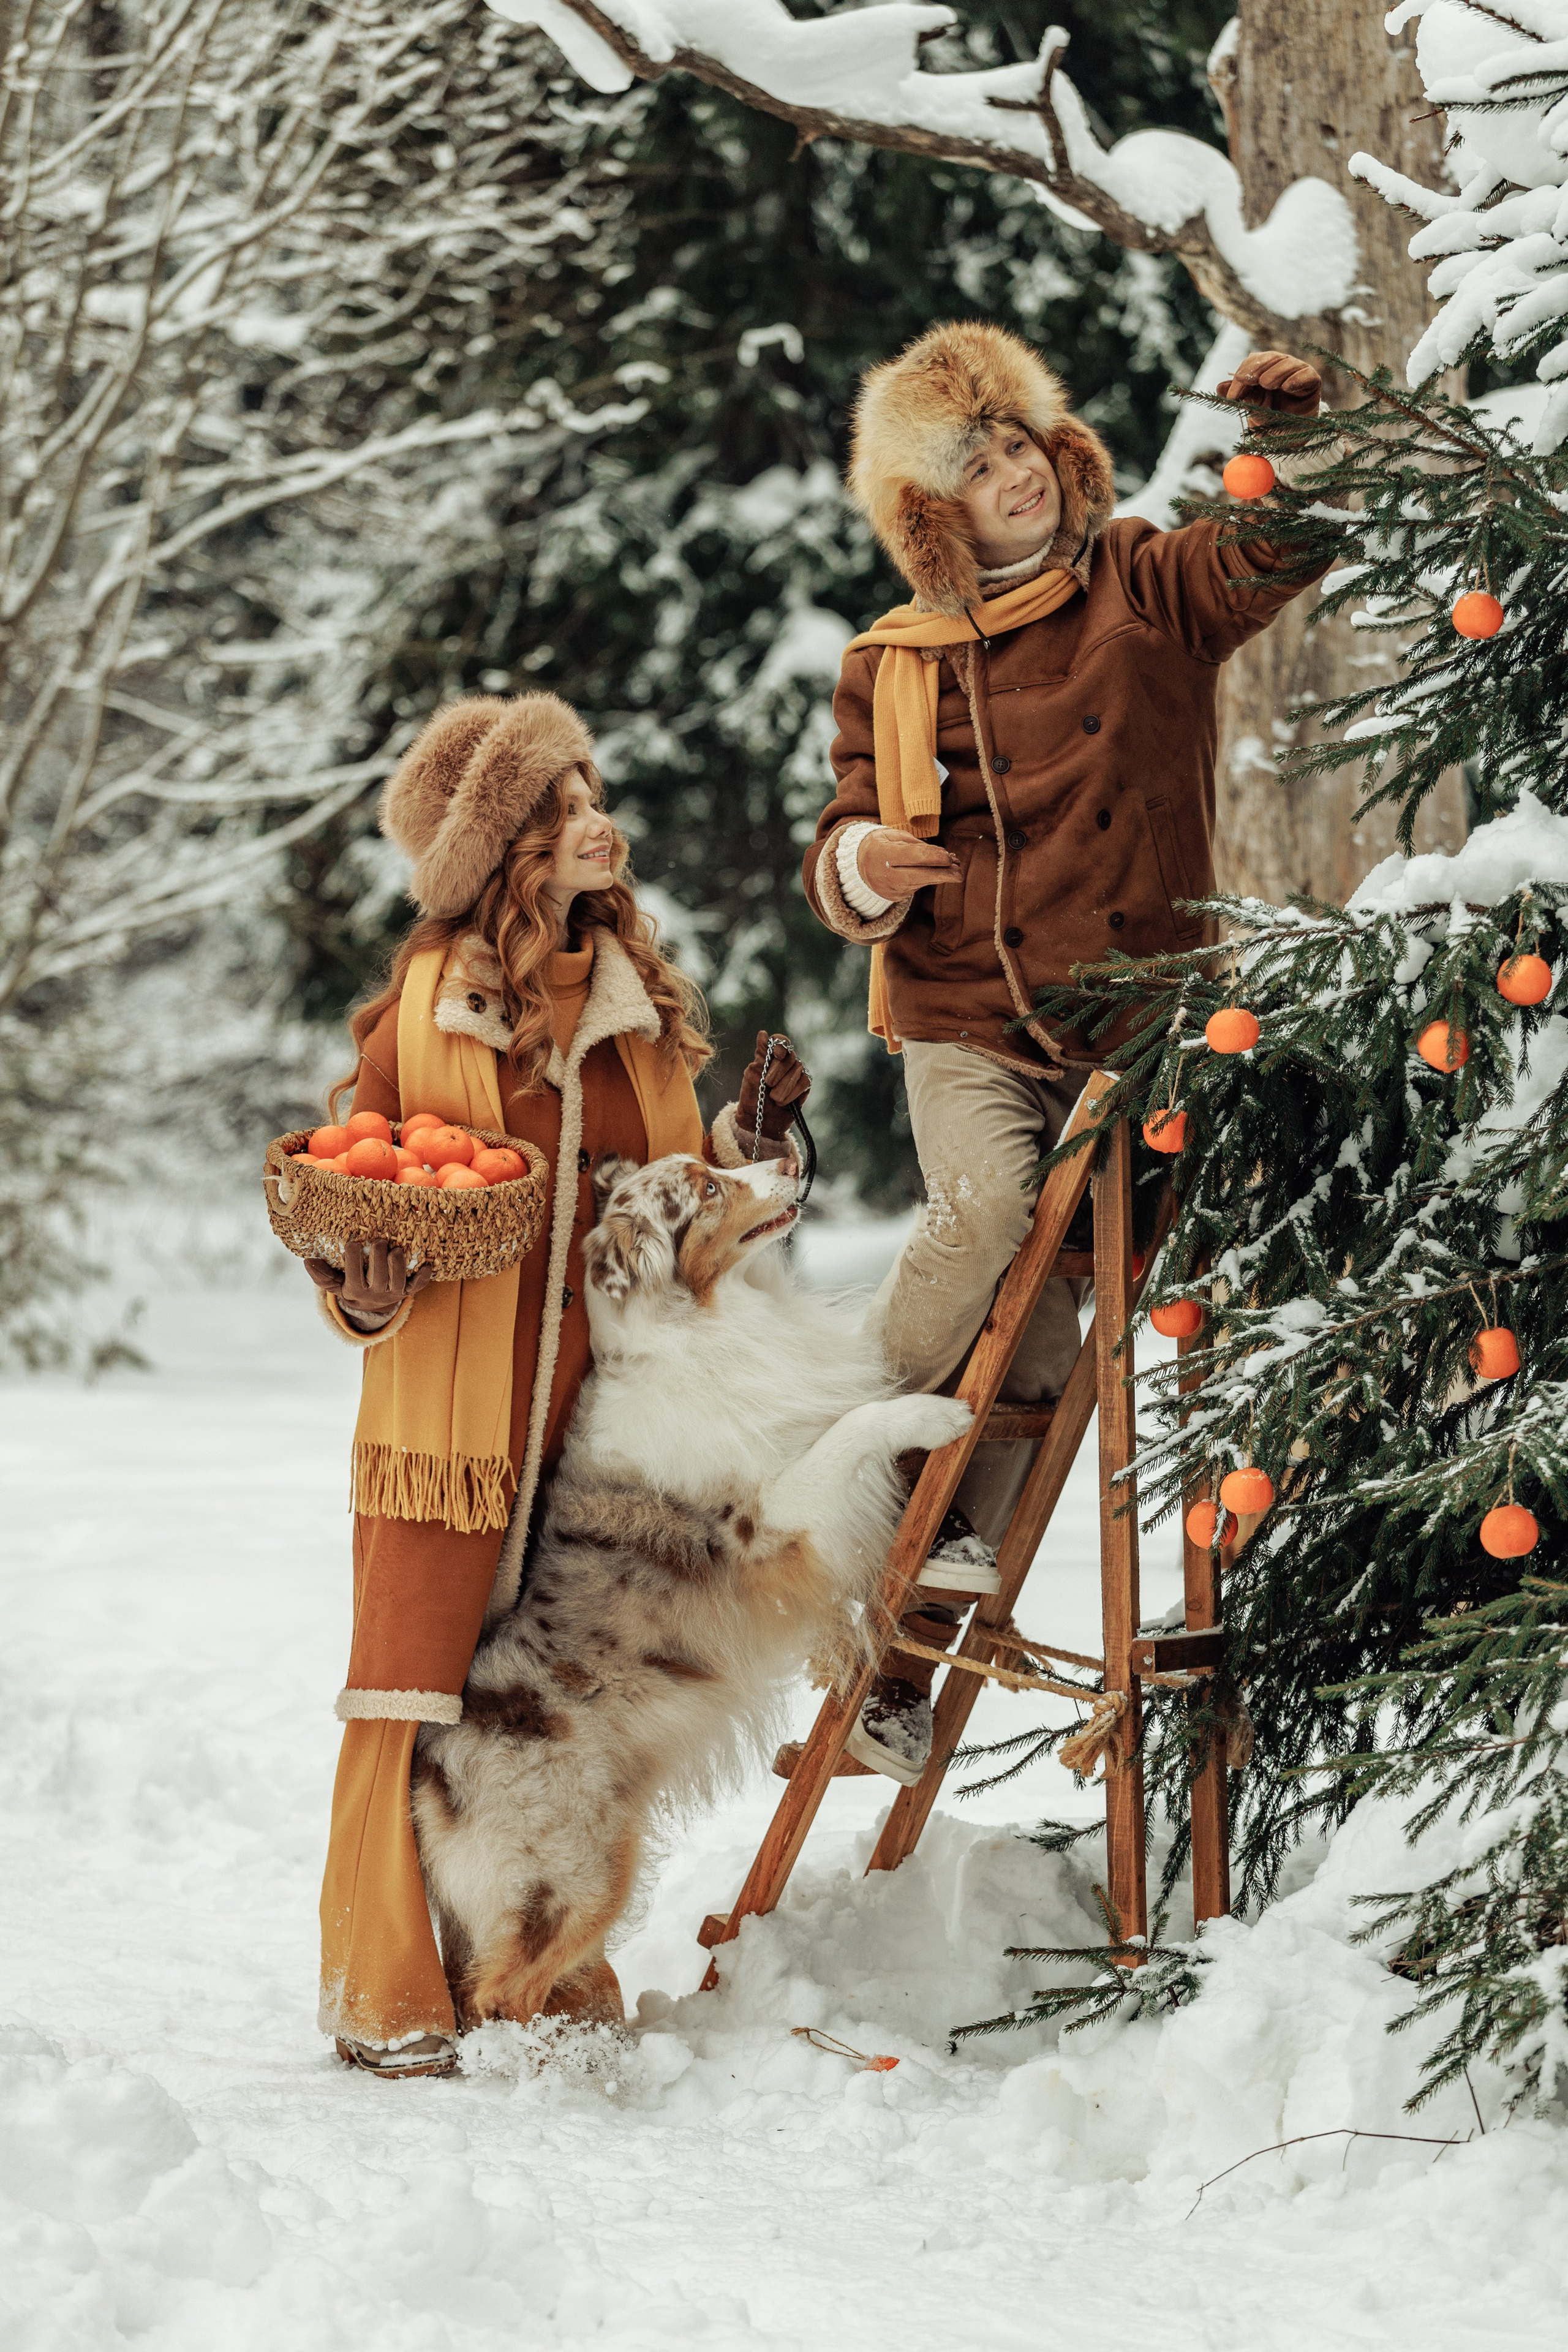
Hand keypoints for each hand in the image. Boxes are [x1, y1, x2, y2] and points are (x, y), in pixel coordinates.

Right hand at [305, 1238, 433, 1327]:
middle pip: (379, 1276)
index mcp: (355, 1289)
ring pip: (398, 1279)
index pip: (353, 1273)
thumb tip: (308, 1260)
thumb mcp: (335, 1285)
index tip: (352, 1242)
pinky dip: (423, 1276)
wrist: (372, 1306)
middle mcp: (375, 1293)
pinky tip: (427, 1265)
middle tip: (379, 1241)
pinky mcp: (408, 1291)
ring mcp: (393, 1293)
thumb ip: (322, 1275)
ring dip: (398, 1264)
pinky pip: (417, 1285)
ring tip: (396, 1249)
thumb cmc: (352, 1287)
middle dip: (379, 1257)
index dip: (353, 1257)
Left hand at [737, 1030, 810, 1145]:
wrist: (760, 1121)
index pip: (780, 1041)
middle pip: (790, 1056)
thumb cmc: (753, 1098)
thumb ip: (761, 1055)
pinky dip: (793, 1092)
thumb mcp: (752, 1075)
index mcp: (770, 1056)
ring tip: (774, 1098)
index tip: (776, 1054)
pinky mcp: (805, 1085)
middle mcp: (785, 1062)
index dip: (780, 1045)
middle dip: (778, 1070)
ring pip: (798, 1068)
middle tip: (767, 1084)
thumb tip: (763, 1033)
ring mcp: (796, 1073)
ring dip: (784, 1085)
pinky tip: (784, 1102)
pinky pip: (805, 1082)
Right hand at [857, 826, 960, 900]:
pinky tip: (941, 873)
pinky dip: (930, 880)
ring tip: (955, 870)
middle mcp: (884, 874)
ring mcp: (890, 888)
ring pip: (920, 883)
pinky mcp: (895, 896)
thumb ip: (915, 845)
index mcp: (881, 854)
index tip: (948, 856)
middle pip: (917, 876)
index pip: (911, 857)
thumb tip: (942, 854)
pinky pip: (916, 887)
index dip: (932, 857)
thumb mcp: (893, 835)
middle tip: (959, 873)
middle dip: (941, 874)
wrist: (858, 865)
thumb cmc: (880, 844)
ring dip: (939, 877)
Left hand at [1216, 351, 1319, 417]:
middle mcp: (1282, 366)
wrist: (1289, 435)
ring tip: (1266, 384)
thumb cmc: (1269, 418)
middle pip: (1270, 358)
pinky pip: (1307, 375)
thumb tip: (1218, 387)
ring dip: (1276, 372)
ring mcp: (1298, 372)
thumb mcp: (1252, 407)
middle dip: (1257, 369)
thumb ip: (1239, 395)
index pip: (1253, 363)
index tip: (1232, 396)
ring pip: (1288, 363)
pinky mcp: (1313, 381)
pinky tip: (1287, 386)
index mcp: (1265, 368)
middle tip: (1248, 380)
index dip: (1242, 375)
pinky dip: (1297, 379)